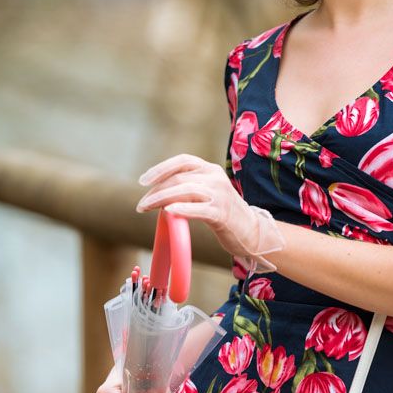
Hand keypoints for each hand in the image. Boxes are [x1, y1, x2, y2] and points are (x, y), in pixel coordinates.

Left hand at [136, 154, 282, 268]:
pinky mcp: (222, 213)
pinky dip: (182, 208)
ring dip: (160, 199)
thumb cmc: (223, 214)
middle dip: (155, 191)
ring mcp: (220, 195)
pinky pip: (198, 209)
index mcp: (210, 170)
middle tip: (141, 205)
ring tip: (146, 208)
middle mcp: (215, 177)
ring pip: (185, 190)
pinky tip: (168, 211)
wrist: (251, 231)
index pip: (182, 161)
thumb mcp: (206, 194)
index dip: (160, 169)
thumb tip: (156, 195)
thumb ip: (186, 189)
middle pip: (179, 178)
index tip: (143, 181)